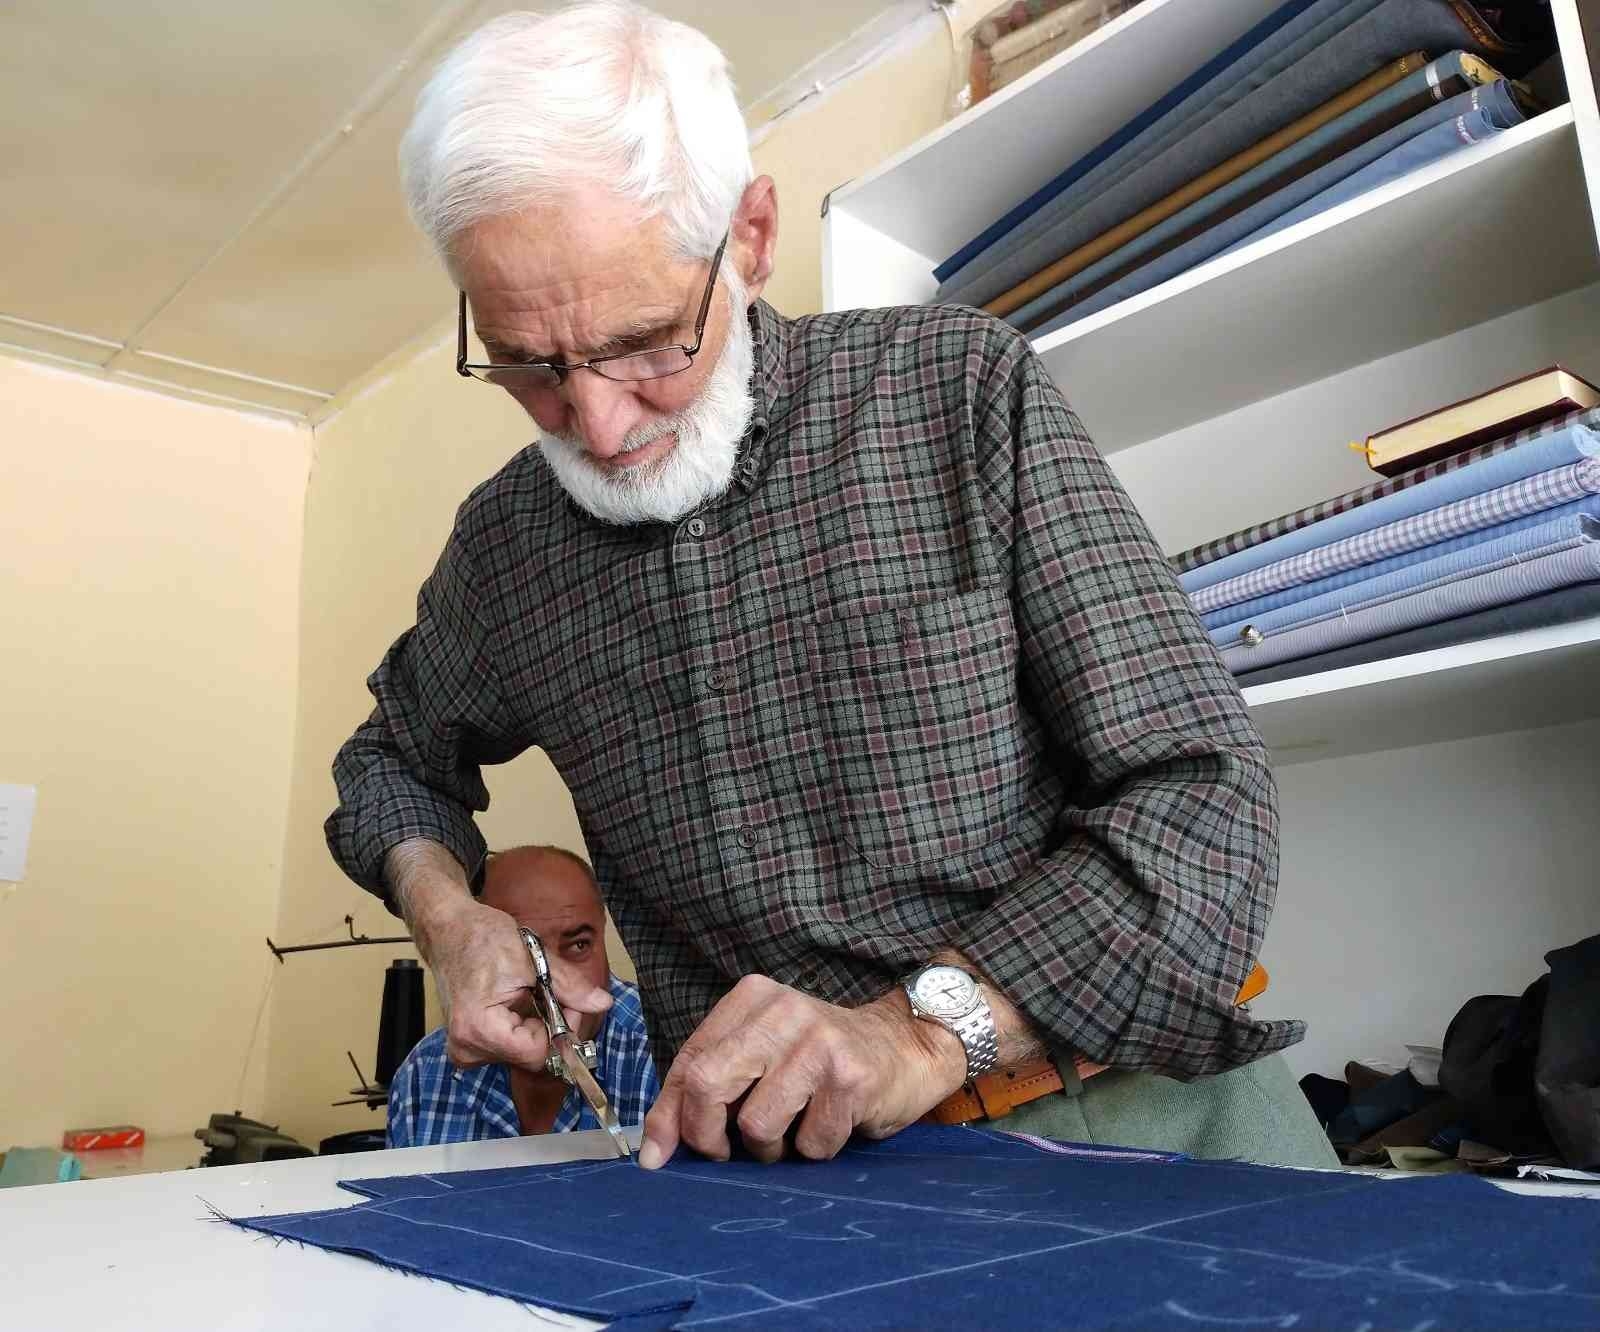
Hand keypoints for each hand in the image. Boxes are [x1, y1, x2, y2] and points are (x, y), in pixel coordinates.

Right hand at [392, 846, 611, 1074]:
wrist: (449, 930)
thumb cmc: (483, 937)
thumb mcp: (534, 958)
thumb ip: (570, 987)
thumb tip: (603, 1003)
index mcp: (479, 1028)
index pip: (538, 1054)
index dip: (560, 1029)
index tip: (564, 1002)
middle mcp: (467, 1047)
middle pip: (531, 1056)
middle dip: (549, 1027)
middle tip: (547, 992)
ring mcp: (464, 1050)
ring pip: (522, 1053)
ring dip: (535, 1026)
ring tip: (525, 993)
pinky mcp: (467, 1046)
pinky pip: (509, 1048)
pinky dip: (520, 1028)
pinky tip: (513, 1003)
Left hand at [638, 975, 967, 1169]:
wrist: (907, 1047)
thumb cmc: (820, 1061)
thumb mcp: (761, 1057)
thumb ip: (706, 1089)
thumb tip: (653, 1151)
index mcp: (751, 997)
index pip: (689, 1060)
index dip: (667, 1116)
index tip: (658, 1156)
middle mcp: (782, 1010)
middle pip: (708, 1084)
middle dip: (706, 1136)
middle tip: (723, 1154)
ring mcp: (819, 1041)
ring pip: (757, 1124)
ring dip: (769, 1149)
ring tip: (791, 1131)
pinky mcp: (851, 1077)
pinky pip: (809, 1144)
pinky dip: (815, 1150)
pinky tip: (831, 1124)